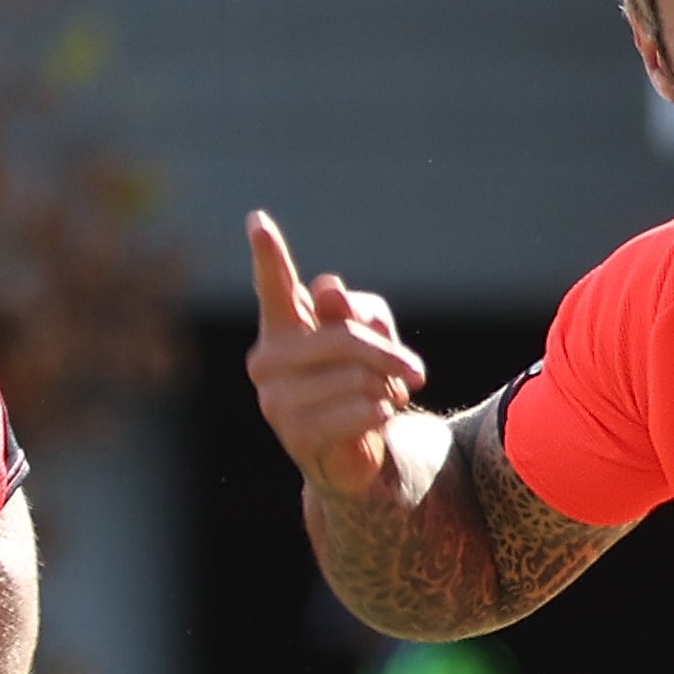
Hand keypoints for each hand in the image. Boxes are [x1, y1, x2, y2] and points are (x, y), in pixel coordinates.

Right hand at [243, 210, 425, 501]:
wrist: (353, 452)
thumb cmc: (358, 383)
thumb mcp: (368, 339)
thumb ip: (355, 312)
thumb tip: (332, 292)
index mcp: (282, 325)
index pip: (274, 285)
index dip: (267, 254)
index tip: (258, 221)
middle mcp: (267, 358)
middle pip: (345, 335)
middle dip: (390, 355)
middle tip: (415, 373)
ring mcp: (275, 399)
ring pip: (358, 376)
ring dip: (388, 388)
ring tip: (385, 399)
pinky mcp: (295, 435)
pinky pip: (360, 408)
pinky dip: (382, 412)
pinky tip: (376, 418)